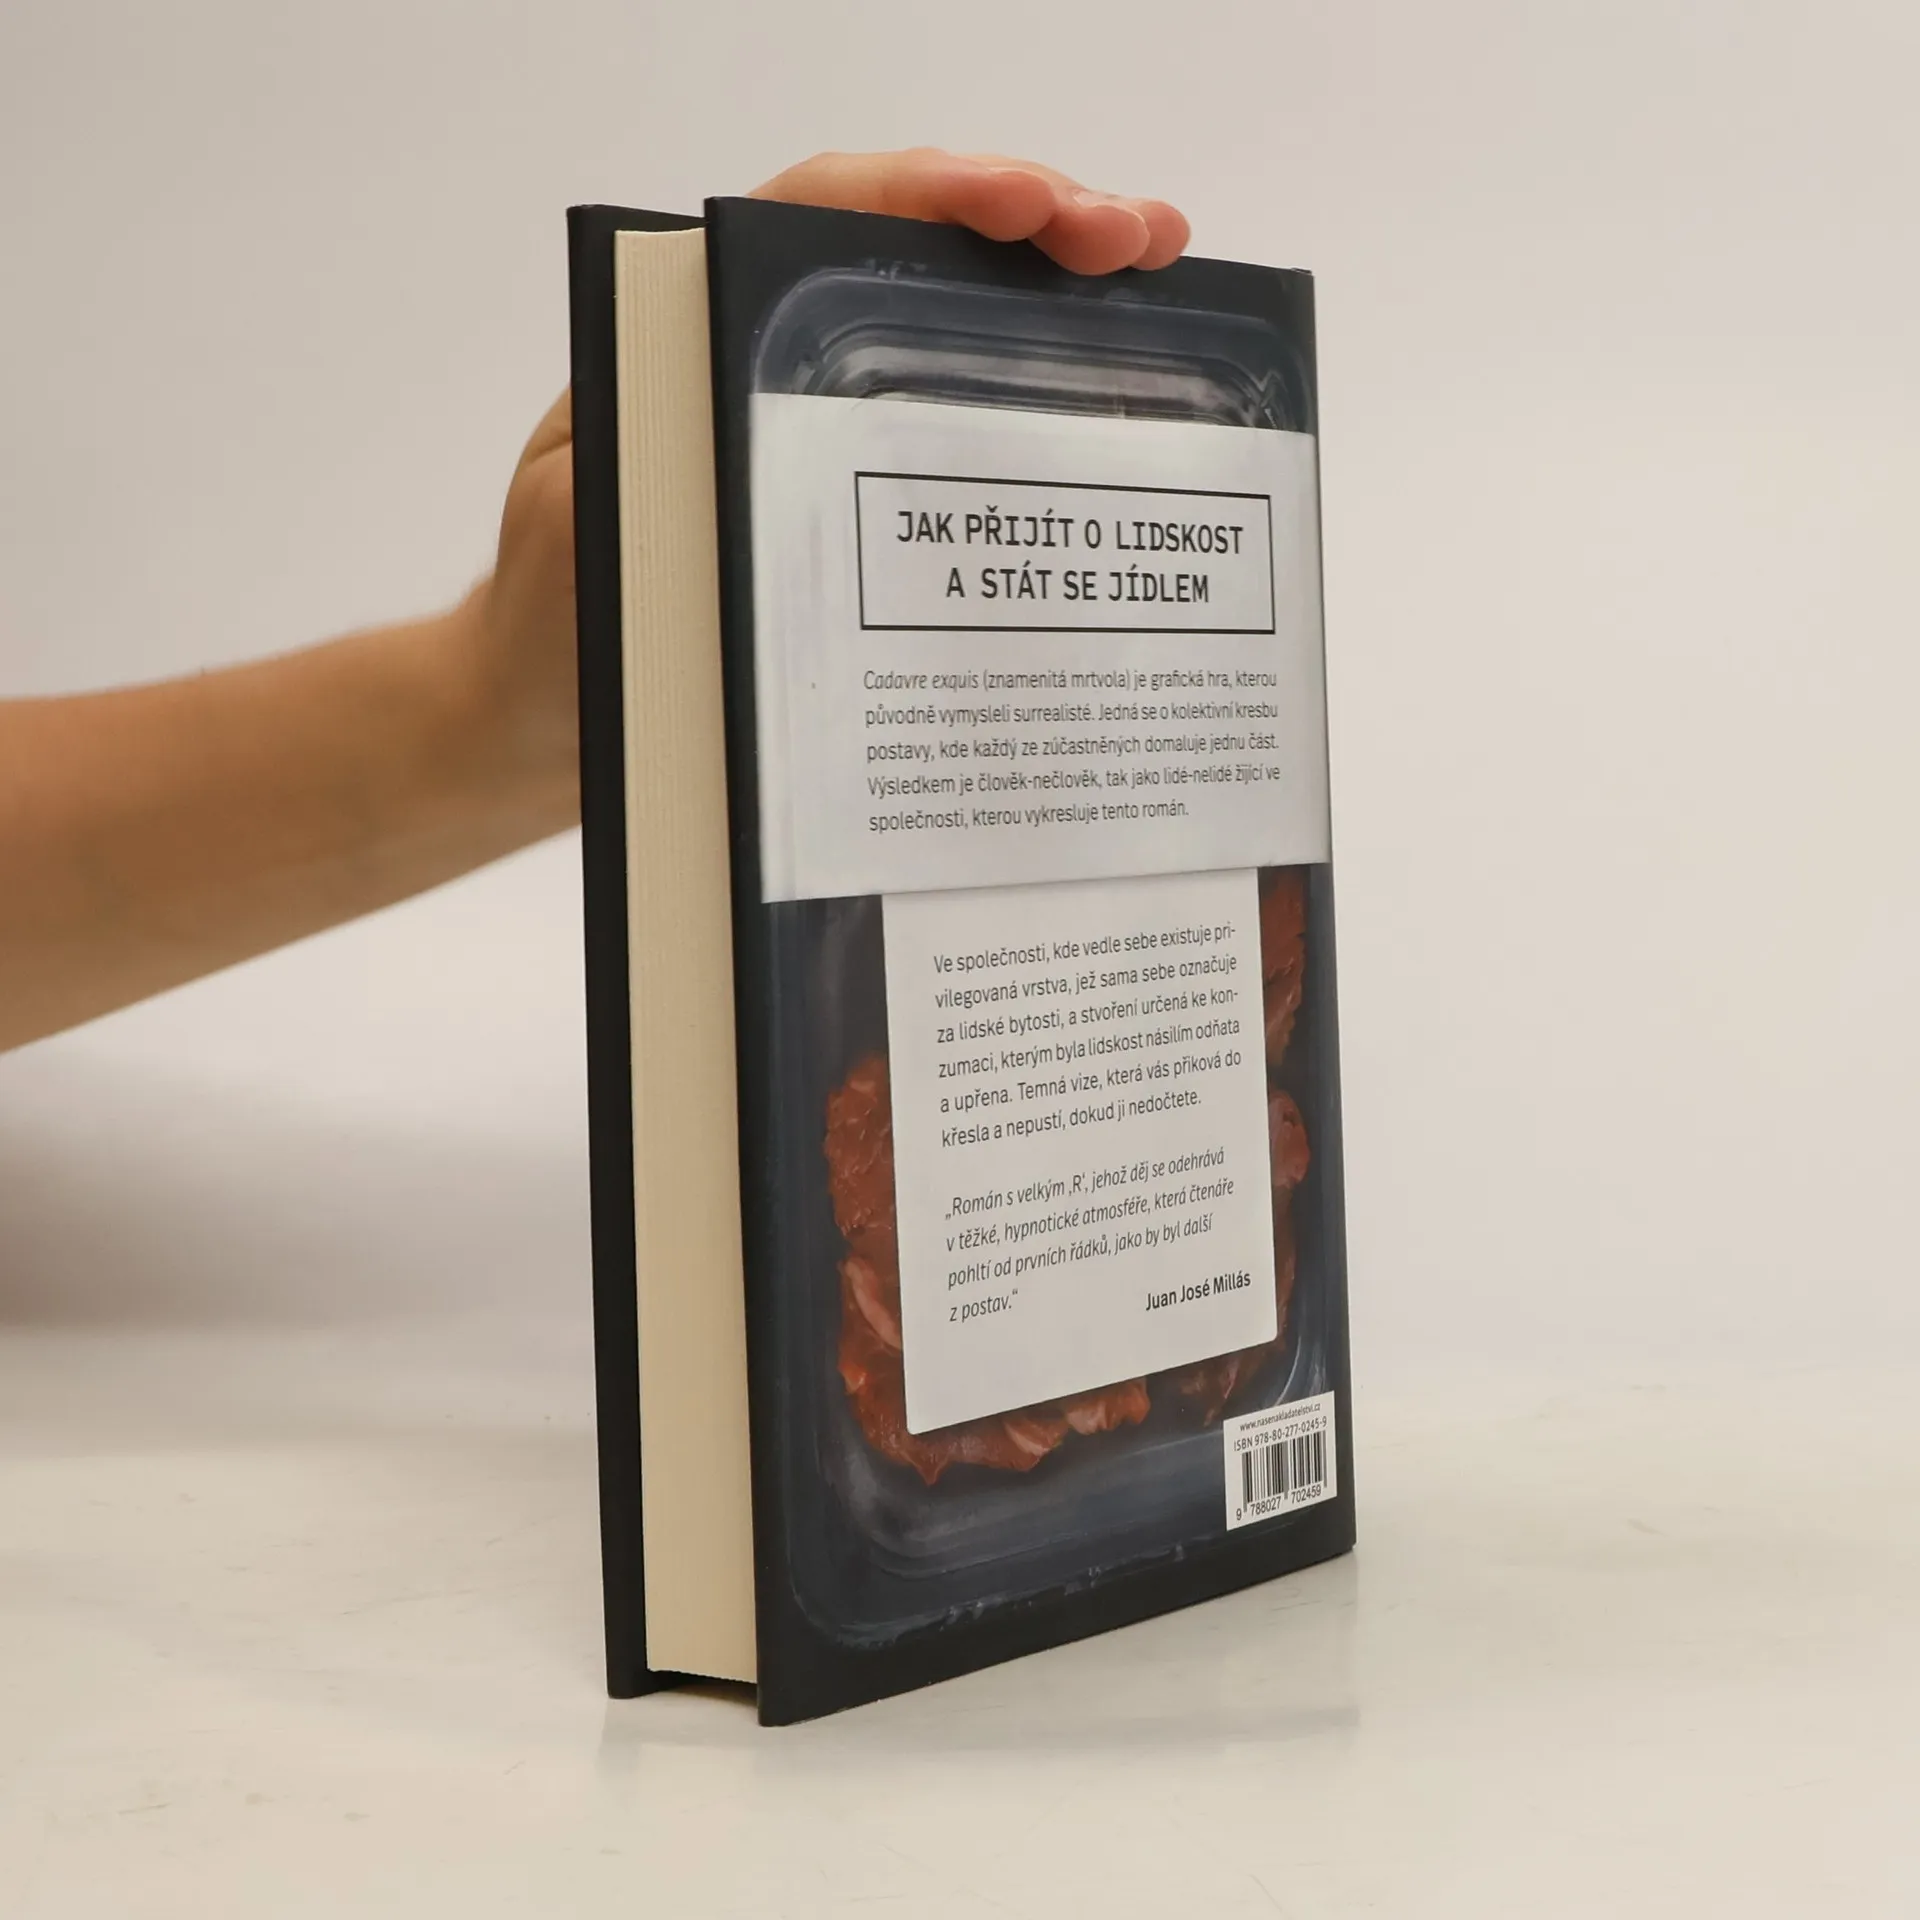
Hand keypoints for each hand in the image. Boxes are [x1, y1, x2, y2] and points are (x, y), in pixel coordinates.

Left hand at [471, 148, 1192, 818]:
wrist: (552, 711)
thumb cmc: (555, 621)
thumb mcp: (577, 528)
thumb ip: (642, 456)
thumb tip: (746, 406)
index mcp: (695, 331)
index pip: (823, 215)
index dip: (934, 193)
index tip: (1032, 209)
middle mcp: (768, 355)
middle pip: (914, 247)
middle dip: (1038, 222)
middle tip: (1142, 239)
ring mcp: (819, 420)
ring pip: (949, 322)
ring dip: (1057, 293)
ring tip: (1157, 276)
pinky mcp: (852, 491)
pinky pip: (953, 417)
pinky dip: (1037, 385)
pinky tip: (1116, 384)